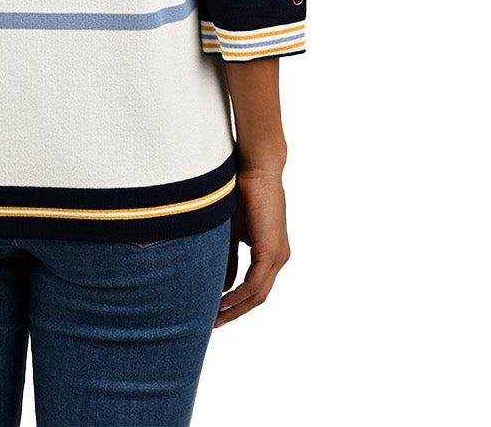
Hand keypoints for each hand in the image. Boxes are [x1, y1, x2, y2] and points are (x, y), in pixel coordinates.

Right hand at [214, 166, 290, 327]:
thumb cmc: (242, 192)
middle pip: (257, 296)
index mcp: (269, 251)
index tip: (215, 311)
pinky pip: (255, 283)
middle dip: (235, 311)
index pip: (253, 286)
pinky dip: (238, 295)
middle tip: (213, 323)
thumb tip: (222, 284)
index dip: (235, 301)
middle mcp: (277, 257)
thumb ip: (227, 257)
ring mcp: (277, 256)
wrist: (256, 168)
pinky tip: (223, 302)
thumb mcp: (230, 231)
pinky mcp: (271, 252)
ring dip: (236, 308)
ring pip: (257, 294)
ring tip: (215, 318)